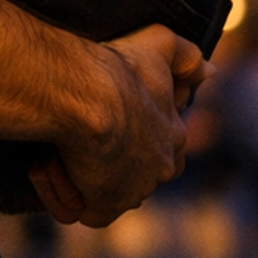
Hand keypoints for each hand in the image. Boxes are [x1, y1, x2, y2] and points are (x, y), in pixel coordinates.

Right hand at [40, 25, 207, 227]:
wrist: (91, 94)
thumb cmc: (117, 67)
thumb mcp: (158, 45)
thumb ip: (187, 56)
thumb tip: (213, 71)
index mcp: (173, 134)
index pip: (162, 146)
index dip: (131, 138)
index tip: (102, 122)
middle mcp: (161, 165)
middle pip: (134, 174)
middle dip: (105, 163)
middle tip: (72, 138)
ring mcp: (136, 188)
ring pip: (103, 190)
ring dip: (75, 174)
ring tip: (52, 147)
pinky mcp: (108, 204)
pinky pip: (83, 211)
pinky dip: (62, 194)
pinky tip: (45, 168)